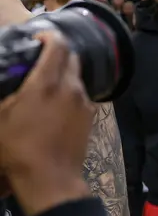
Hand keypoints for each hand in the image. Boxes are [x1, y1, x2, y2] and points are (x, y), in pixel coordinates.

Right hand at [0, 30, 95, 215]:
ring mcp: (85, 102)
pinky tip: (55, 104)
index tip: (37, 39)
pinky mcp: (91, 116)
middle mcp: (71, 87)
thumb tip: (9, 83)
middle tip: (39, 60)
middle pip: (71, 57)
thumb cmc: (17, 148)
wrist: (51, 179)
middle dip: (57, 53)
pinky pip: (81, 94)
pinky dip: (70, 91)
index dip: (48, 36)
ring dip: (63, 73)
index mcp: (48, 83)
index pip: (58, 44)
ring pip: (77, 76)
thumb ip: (3, 92)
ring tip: (44, 84)